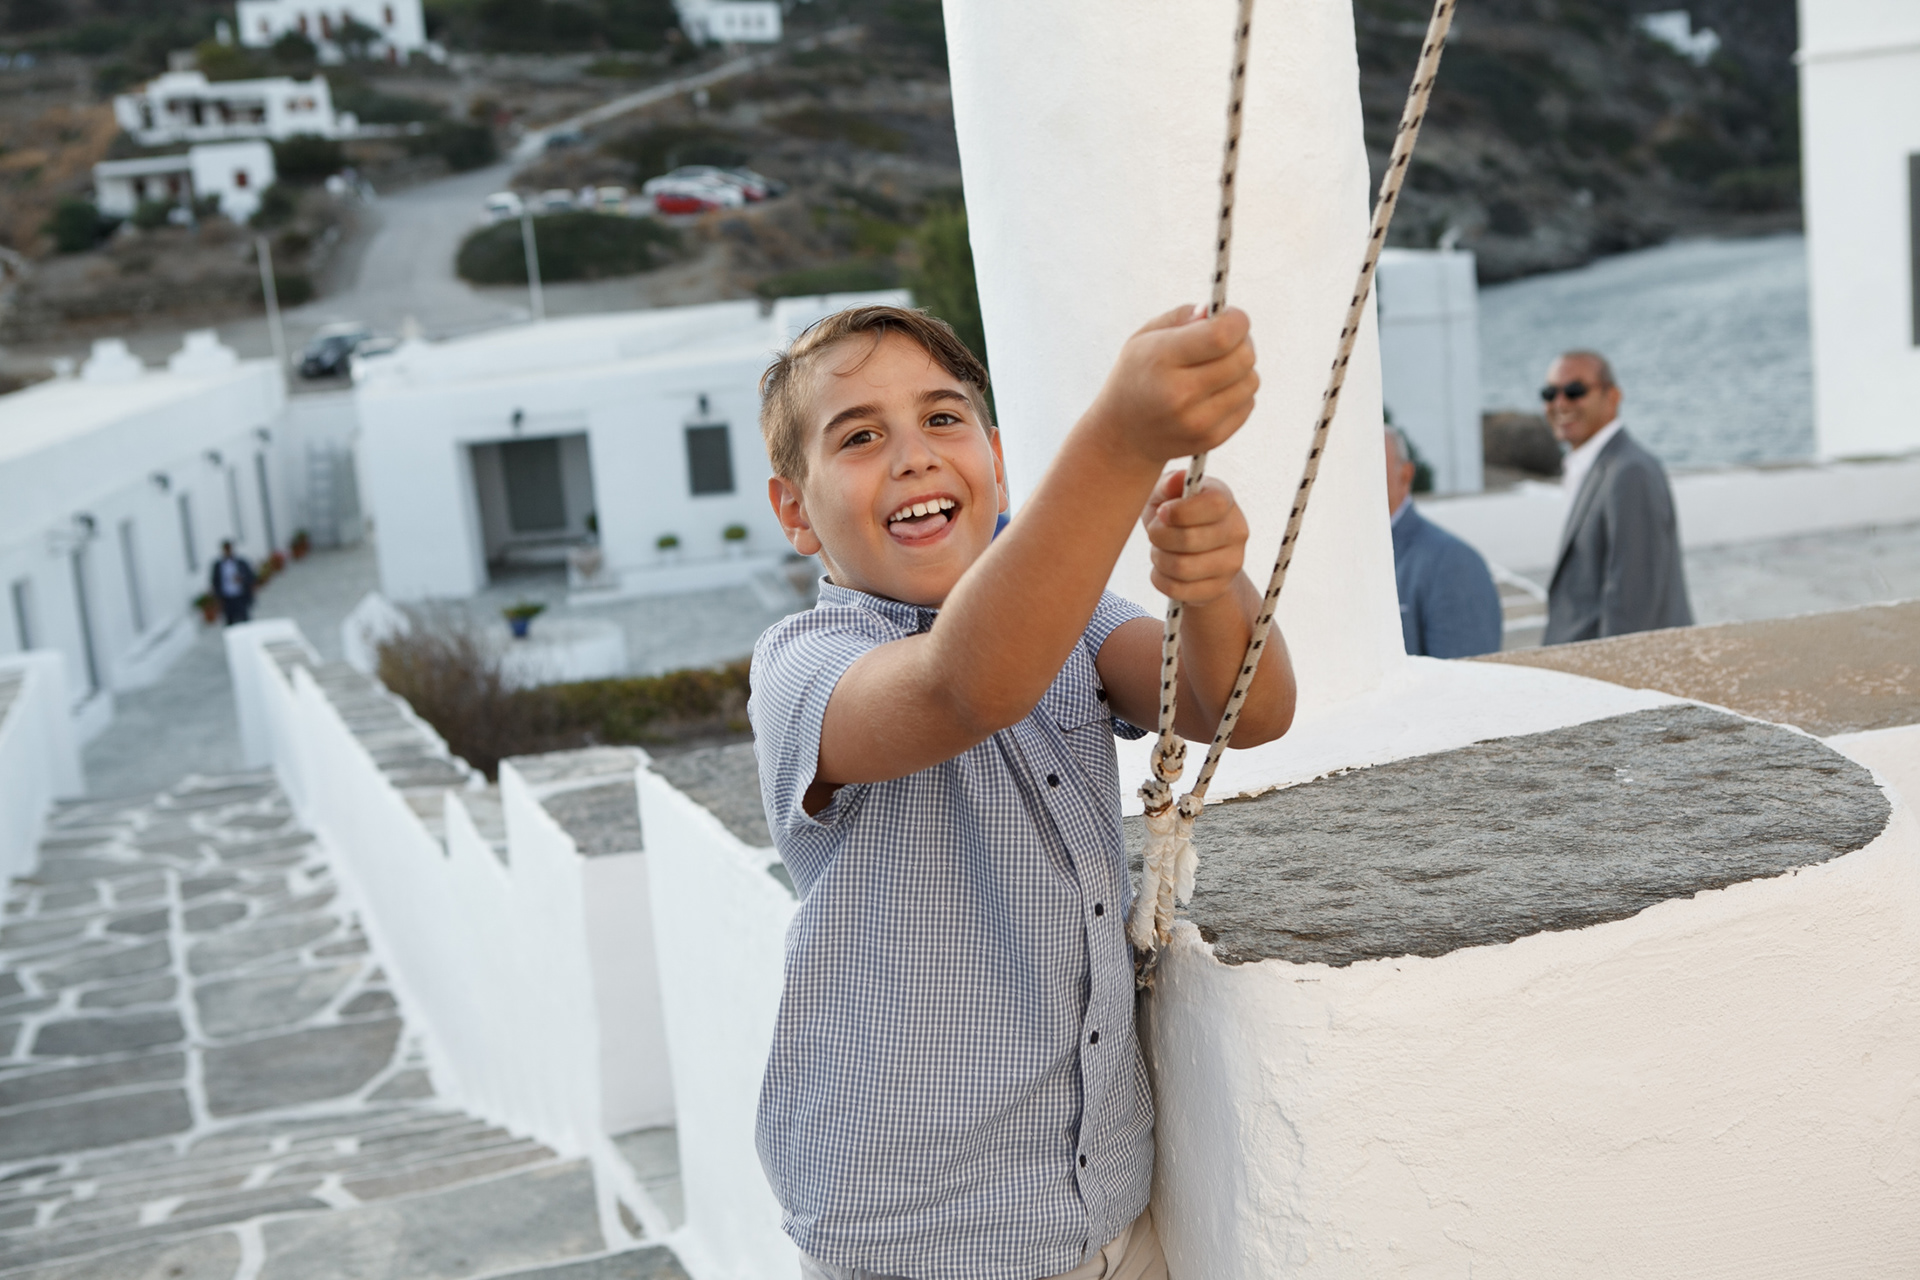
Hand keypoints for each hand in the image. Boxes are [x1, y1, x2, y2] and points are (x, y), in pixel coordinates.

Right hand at [1086, 305, 1258, 469]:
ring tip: (1216, 370)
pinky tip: (1213, 394)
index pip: (1222, 335)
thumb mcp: (1144, 338)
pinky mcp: (1211, 439)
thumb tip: (1213, 311)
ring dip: (1241, 370)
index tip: (1230, 317)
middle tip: (1225, 343)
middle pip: (1244, 357)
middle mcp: (1180, 393)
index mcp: (1161, 359)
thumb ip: (1180, 316)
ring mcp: (1197, 421)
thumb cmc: (1137, 378)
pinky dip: (1238, 394)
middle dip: (1241, 342)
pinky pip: (1248, 404)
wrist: (1123, 436)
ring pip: (1251, 381)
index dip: (1236, 321)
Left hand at [1142, 471, 1249, 604]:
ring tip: (1159, 550)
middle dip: (1159, 537)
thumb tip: (1175, 480)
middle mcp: (1236, 530)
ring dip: (1159, 559)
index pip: (1212, 505)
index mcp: (1225, 499)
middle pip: (1189, 539)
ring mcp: (1232, 563)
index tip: (1162, 512)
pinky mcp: (1219, 588)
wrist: (1190, 551)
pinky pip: (1178, 590)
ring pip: (1182, 568)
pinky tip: (1163, 569)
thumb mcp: (1165, 494)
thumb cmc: (1174, 514)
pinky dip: (1160, 579)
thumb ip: (1167, 484)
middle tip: (1154, 533)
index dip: (1179, 511)